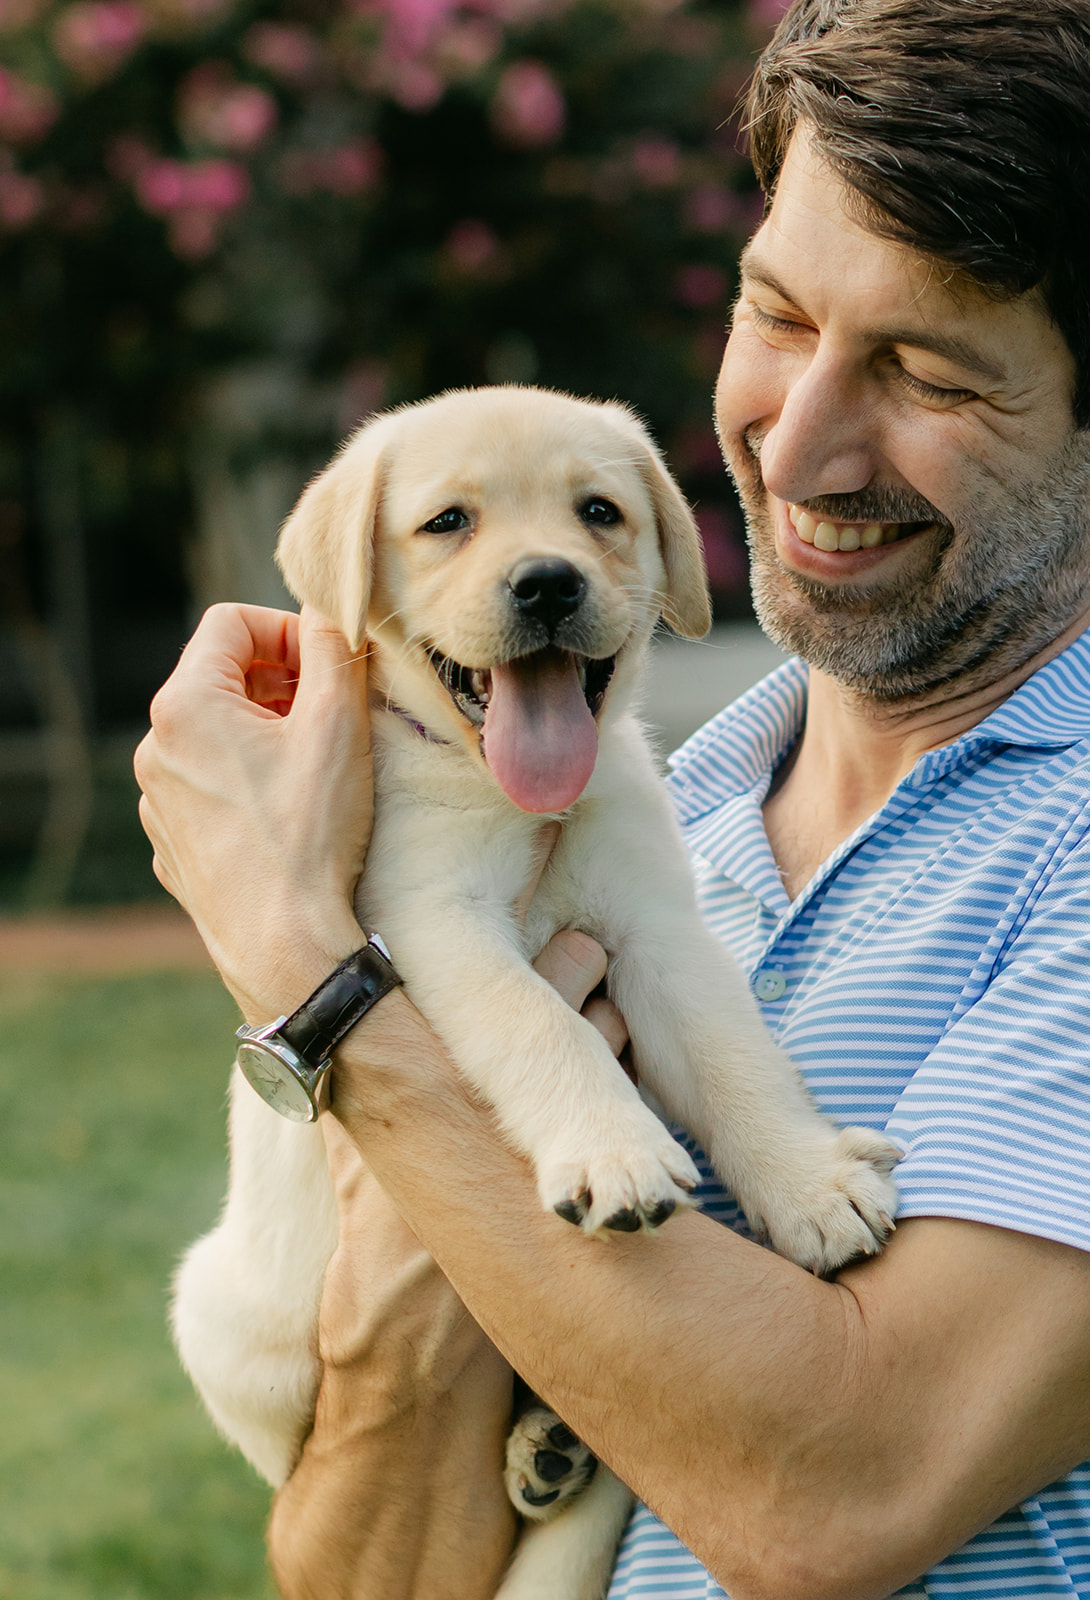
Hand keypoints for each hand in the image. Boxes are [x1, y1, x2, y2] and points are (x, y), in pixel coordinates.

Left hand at [134, 603, 371, 1020]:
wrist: (283, 943)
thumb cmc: (311, 834)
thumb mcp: (338, 725)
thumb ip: (334, 649)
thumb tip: (330, 611)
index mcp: (185, 705)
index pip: (231, 622)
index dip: (288, 630)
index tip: (330, 666)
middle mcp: (155, 747)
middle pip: (220, 677)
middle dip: (280, 682)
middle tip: (332, 714)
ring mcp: (158, 799)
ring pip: (215, 734)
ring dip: (264, 732)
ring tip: (315, 766)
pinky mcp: (172, 841)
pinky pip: (209, 785)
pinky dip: (247, 779)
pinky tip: (289, 812)